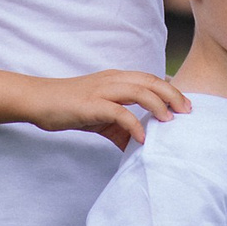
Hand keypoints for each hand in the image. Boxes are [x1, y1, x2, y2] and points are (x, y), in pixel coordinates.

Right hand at [26, 71, 189, 151]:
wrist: (38, 100)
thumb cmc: (70, 108)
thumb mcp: (100, 117)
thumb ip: (120, 128)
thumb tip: (139, 146)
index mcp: (116, 78)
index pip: (150, 79)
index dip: (171, 89)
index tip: (186, 104)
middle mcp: (112, 80)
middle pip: (151, 81)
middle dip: (173, 95)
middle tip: (188, 111)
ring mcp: (102, 90)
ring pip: (139, 91)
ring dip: (159, 105)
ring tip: (171, 121)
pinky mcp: (91, 105)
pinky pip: (119, 112)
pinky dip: (134, 124)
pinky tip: (143, 138)